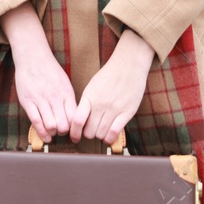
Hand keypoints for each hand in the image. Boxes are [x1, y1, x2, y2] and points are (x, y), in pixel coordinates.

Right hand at [0, 2, 77, 140]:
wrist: (32, 56)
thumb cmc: (49, 70)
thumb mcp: (65, 83)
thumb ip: (69, 100)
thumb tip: (74, 117)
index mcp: (66, 93)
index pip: (75, 118)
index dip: (74, 128)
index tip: (72, 131)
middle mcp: (55, 97)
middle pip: (64, 125)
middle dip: (63, 132)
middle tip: (61, 132)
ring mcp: (40, 99)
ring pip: (50, 125)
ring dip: (52, 133)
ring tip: (52, 132)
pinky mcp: (27, 101)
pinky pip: (36, 121)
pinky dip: (41, 132)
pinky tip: (45, 136)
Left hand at [70, 29, 154, 143]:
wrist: (129, 65)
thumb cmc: (109, 75)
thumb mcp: (92, 86)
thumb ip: (86, 103)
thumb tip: (79, 120)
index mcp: (89, 97)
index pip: (77, 120)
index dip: (74, 132)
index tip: (74, 137)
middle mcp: (101, 104)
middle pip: (89, 131)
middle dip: (88, 134)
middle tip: (91, 130)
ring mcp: (114, 109)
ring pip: (101, 134)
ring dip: (100, 136)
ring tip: (101, 131)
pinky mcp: (127, 112)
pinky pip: (115, 132)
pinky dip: (110, 138)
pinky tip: (109, 135)